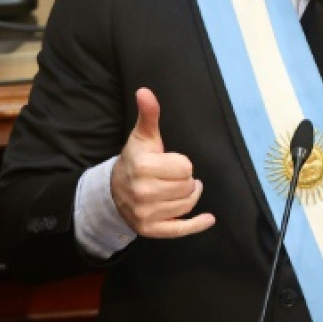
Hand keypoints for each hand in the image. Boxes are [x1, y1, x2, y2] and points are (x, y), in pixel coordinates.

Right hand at [111, 88, 215, 237]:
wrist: (114, 191)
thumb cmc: (136, 160)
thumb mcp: (142, 136)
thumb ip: (148, 114)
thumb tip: (145, 91)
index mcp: (143, 167)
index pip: (186, 168)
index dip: (182, 164)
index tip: (169, 163)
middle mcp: (143, 193)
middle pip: (188, 187)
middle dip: (185, 180)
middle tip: (172, 177)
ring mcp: (146, 213)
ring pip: (187, 204)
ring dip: (188, 196)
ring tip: (177, 188)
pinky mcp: (151, 229)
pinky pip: (181, 229)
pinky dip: (197, 224)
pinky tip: (208, 219)